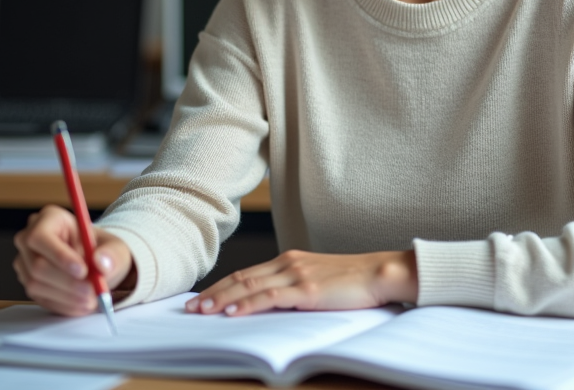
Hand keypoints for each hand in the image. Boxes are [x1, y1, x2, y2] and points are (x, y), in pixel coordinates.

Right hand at [13, 205, 134, 315]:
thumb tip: (101, 263)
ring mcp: (25, 263)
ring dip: (67, 296)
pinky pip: (41, 299)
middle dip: (67, 282)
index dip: (60, 256)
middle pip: (37, 265)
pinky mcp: (29, 284)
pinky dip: (64, 305)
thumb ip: (112, 254)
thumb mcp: (116, 247)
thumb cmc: (102, 250)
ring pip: (37, 284)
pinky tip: (82, 304)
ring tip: (92, 299)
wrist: (97, 264)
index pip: (41, 237)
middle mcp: (29, 239)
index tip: (83, 271)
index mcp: (49, 218)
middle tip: (92, 292)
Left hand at [186, 249, 416, 316]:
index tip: (204, 297)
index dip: (223, 285)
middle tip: (190, 307)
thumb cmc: (356, 281)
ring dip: (221, 299)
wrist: (382, 272)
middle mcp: (289, 263)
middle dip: (213, 293)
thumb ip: (298, 286)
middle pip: (242, 278)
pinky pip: (269, 298)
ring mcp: (297, 275)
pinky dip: (246, 304)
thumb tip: (279, 304)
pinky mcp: (307, 290)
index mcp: (292, 260)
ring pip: (249, 286)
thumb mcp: (321, 280)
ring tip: (201, 311)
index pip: (248, 273)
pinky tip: (231, 312)